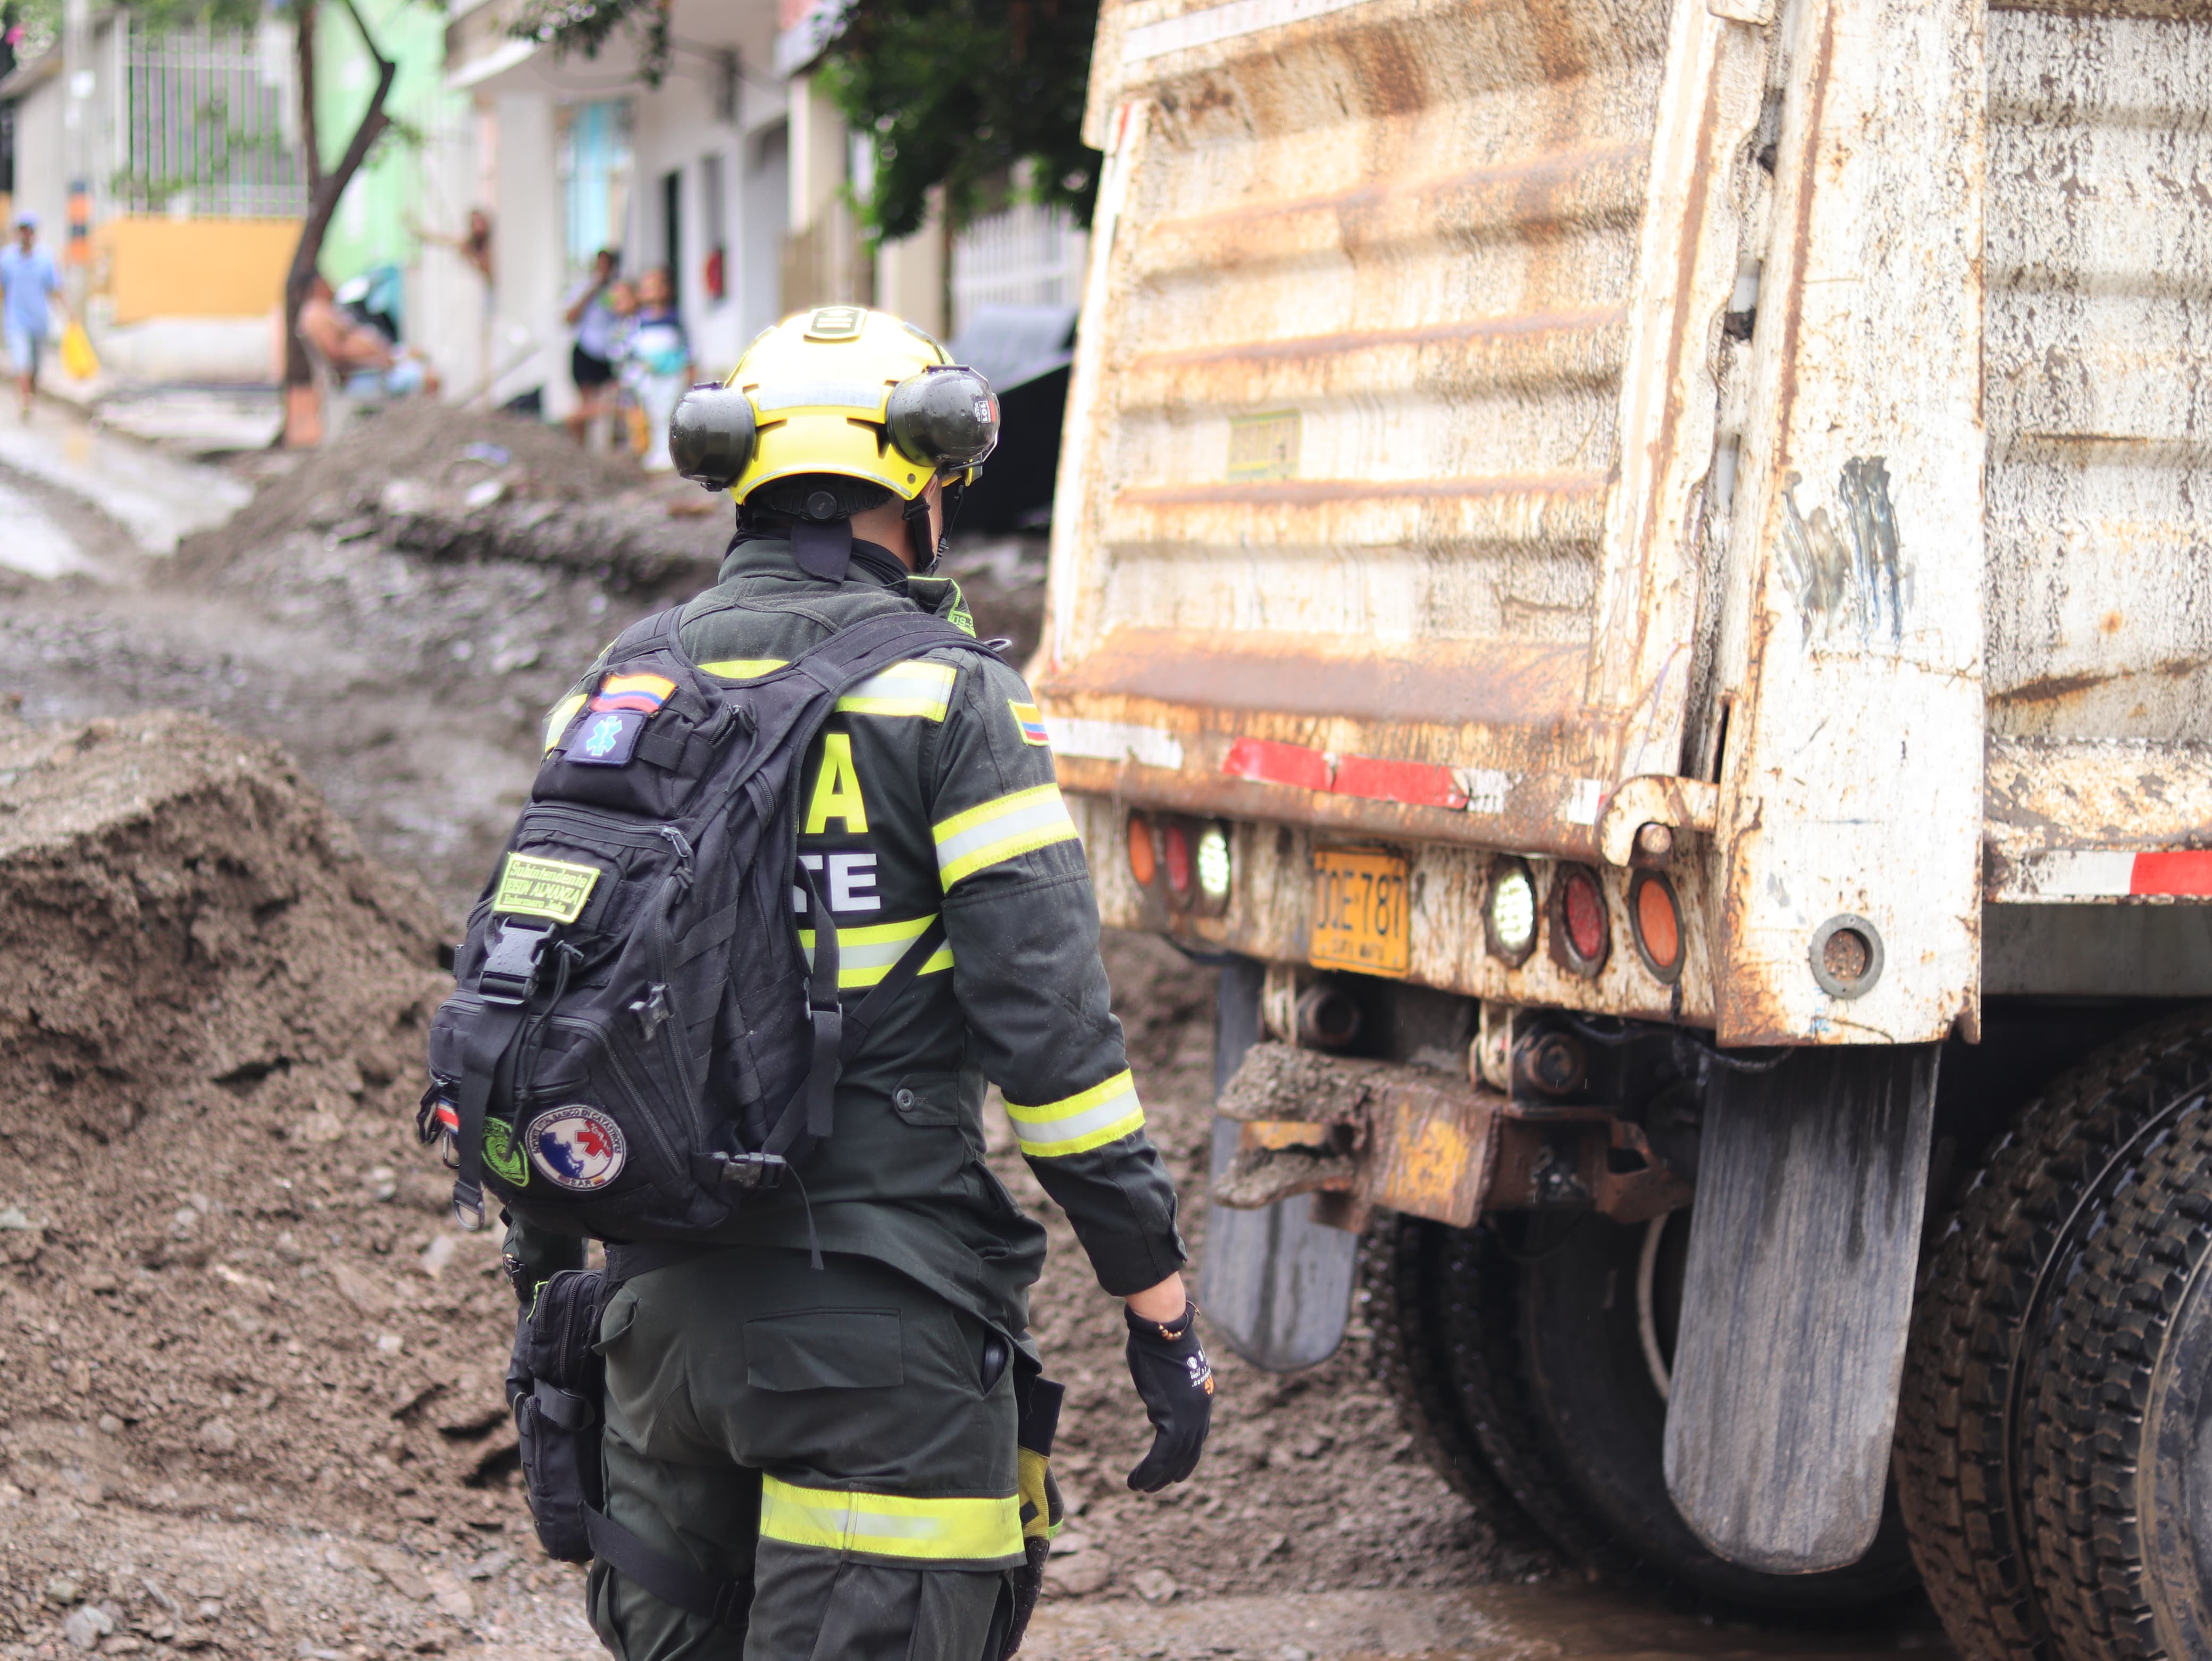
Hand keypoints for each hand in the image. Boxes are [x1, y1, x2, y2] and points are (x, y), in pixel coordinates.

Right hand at [1123, 1301, 1213, 1490]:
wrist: (1164, 1327)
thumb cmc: (1161, 1335)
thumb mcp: (1170, 1362)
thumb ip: (1168, 1380)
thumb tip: (1160, 1382)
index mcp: (1203, 1393)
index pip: (1198, 1433)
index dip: (1187, 1453)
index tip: (1177, 1467)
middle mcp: (1201, 1409)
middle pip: (1190, 1450)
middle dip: (1174, 1470)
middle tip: (1158, 1485)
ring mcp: (1190, 1415)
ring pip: (1175, 1458)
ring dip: (1156, 1476)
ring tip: (1139, 1487)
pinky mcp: (1173, 1418)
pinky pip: (1161, 1455)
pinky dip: (1149, 1471)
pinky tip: (1136, 1481)